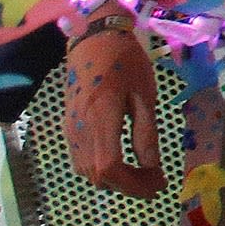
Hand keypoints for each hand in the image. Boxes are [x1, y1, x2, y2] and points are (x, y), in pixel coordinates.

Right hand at [62, 29, 167, 195]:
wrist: (93, 39)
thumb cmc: (125, 61)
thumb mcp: (144, 93)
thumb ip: (146, 132)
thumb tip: (152, 166)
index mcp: (102, 117)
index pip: (110, 166)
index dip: (133, 183)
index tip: (157, 185)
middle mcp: (80, 128)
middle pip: (98, 175)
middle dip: (128, 186)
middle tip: (154, 182)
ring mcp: (70, 129)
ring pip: (87, 171)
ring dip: (114, 179)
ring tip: (141, 174)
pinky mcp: (67, 126)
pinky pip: (80, 160)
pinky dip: (100, 169)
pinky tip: (120, 162)